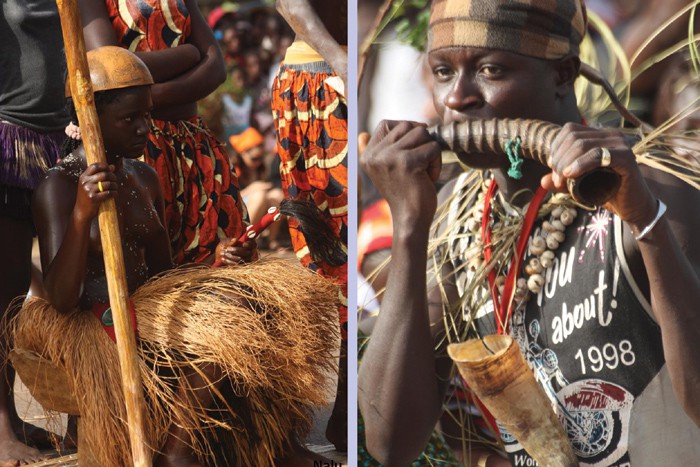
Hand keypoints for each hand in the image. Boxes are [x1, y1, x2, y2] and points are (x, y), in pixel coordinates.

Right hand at [74, 163, 116, 223]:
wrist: (81, 211)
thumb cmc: (87, 196)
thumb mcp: (89, 184)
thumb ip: (99, 175)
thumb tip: (112, 166)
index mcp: (83, 177)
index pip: (94, 166)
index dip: (104, 166)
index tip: (110, 169)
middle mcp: (85, 182)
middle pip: (104, 174)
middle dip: (112, 176)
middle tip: (115, 180)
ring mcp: (89, 190)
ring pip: (108, 184)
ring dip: (115, 185)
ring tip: (115, 188)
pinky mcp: (94, 198)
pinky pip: (109, 193)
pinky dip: (114, 193)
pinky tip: (115, 194)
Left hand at [215, 238, 258, 265]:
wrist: (221, 255)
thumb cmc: (225, 245)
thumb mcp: (226, 242)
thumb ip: (230, 241)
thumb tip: (235, 239)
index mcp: (248, 244)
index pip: (253, 244)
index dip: (249, 244)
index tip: (243, 244)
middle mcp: (249, 253)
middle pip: (247, 253)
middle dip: (237, 250)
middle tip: (227, 249)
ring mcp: (246, 260)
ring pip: (241, 259)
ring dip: (231, 256)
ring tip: (223, 253)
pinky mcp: (240, 266)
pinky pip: (236, 265)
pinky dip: (229, 262)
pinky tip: (223, 259)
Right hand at [360, 120, 441, 228]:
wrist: (410, 220)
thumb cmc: (404, 194)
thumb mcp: (386, 169)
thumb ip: (380, 151)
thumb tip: (362, 133)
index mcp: (368, 155)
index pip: (386, 123)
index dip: (405, 129)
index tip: (414, 147)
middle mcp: (375, 155)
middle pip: (407, 125)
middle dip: (421, 141)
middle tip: (422, 163)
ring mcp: (389, 157)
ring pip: (421, 133)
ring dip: (431, 151)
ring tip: (426, 170)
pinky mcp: (407, 162)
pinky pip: (433, 147)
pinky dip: (437, 162)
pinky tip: (430, 178)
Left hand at [542, 123, 657, 228]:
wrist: (632, 207)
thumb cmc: (606, 193)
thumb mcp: (578, 185)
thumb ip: (561, 181)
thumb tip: (542, 181)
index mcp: (600, 135)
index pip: (570, 130)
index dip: (556, 148)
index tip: (552, 168)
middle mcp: (611, 135)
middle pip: (573, 138)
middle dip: (559, 160)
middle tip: (557, 181)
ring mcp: (620, 144)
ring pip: (581, 145)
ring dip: (566, 164)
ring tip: (562, 182)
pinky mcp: (625, 157)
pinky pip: (597, 154)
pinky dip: (580, 164)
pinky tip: (570, 174)